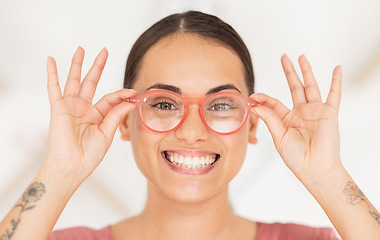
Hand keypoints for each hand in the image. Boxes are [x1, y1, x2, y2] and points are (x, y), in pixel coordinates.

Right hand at [45, 47, 136, 181]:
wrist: (73, 166)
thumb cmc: (89, 155)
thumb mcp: (107, 133)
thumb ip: (116, 115)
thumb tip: (128, 101)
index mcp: (97, 116)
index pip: (111, 98)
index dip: (122, 94)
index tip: (134, 93)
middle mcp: (84, 109)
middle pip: (92, 82)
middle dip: (98, 67)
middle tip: (104, 52)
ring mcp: (71, 107)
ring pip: (75, 80)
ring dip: (77, 64)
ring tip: (81, 49)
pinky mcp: (59, 108)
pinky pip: (54, 88)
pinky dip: (52, 74)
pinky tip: (51, 61)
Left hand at [250, 54, 342, 183]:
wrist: (315, 169)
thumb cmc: (297, 158)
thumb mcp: (279, 137)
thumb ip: (269, 118)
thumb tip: (256, 104)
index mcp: (287, 120)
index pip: (274, 102)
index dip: (263, 98)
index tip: (252, 97)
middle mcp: (301, 113)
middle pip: (294, 87)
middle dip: (289, 72)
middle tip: (284, 57)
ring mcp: (315, 112)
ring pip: (310, 86)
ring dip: (306, 71)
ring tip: (301, 57)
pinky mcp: (328, 113)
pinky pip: (334, 94)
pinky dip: (336, 81)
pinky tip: (337, 69)